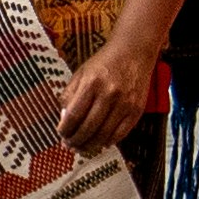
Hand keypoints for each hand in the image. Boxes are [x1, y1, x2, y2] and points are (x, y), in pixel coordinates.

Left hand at [52, 35, 157, 159]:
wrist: (134, 51)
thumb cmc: (105, 62)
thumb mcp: (81, 73)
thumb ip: (70, 95)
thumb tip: (64, 119)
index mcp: (92, 83)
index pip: (74, 114)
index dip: (65, 129)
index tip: (61, 134)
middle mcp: (109, 93)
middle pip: (88, 127)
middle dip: (76, 140)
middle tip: (70, 145)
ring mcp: (125, 103)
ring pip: (104, 134)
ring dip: (91, 145)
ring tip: (83, 147)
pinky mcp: (136, 109)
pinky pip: (121, 133)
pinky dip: (109, 141)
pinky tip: (101, 142)